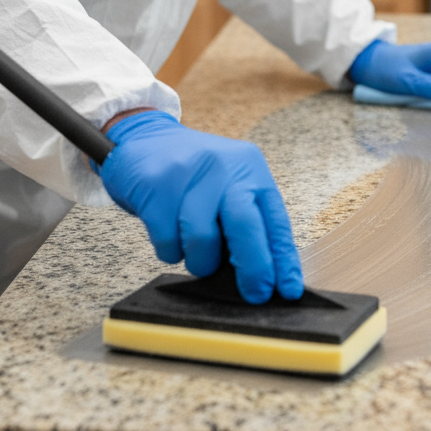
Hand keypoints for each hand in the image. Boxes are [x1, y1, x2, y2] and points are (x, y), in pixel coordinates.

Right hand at [97, 110, 302, 303]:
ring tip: (192, 246)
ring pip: (202, 242)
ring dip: (199, 260)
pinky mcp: (157, 186)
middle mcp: (224, 167)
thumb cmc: (191, 173)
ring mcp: (189, 174)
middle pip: (245, 227)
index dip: (283, 260)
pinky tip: (168, 231)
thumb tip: (262, 274)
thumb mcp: (228, 185)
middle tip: (253, 293)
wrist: (143, 137)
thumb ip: (246, 221)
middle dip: (253, 269)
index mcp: (249, 169)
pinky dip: (170, 250)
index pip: (275, 220)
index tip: (287, 290)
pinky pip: (168, 242)